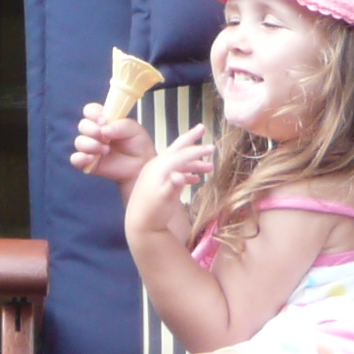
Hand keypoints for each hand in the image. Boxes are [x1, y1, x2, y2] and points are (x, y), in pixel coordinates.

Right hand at [70, 105, 154, 182]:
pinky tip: (92, 158)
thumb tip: (104, 129)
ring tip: (106, 150)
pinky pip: (76, 159)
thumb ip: (120, 126)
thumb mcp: (134, 130)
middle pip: (83, 125)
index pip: (90, 110)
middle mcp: (95, 133)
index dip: (93, 113)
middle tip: (105, 136)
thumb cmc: (138, 145)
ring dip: (91, 145)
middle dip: (92, 130)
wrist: (141, 165)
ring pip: (79, 142)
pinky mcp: (88, 163)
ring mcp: (91, 148)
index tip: (104, 120)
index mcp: (104, 120)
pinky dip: (80, 158)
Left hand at [121, 122, 213, 246]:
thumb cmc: (154, 213)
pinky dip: (185, 173)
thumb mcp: (165, 199)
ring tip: (210, 167)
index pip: (181, 154)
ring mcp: (155, 174)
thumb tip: (179, 175)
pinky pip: (173, 172)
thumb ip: (174, 185)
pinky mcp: (156, 183)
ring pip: (177, 162)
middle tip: (202, 127)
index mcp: (159, 167)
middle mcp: (155, 166)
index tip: (213, 148)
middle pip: (177, 149)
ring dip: (193, 163)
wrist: (140, 226)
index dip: (197, 151)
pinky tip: (196, 180)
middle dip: (190, 139)